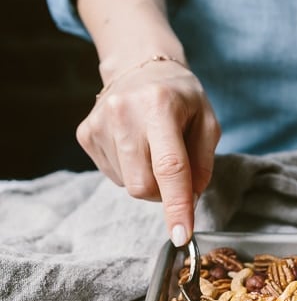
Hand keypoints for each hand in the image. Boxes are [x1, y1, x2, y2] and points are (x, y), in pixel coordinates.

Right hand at [76, 60, 220, 245]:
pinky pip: (113, 175)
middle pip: (143, 186)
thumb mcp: (207, 121)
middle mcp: (124, 112)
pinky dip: (130, 169)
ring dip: (147, 178)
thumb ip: (203, 163)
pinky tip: (134, 144)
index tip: (181, 236)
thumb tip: (190, 200)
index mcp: (160, 105)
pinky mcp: (85, 133)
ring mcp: (99, 123)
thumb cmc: (180, 97)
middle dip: (163, 192)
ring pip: (128, 185)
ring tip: (152, 146)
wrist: (140, 65)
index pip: (170, 167)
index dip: (176, 206)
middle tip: (174, 170)